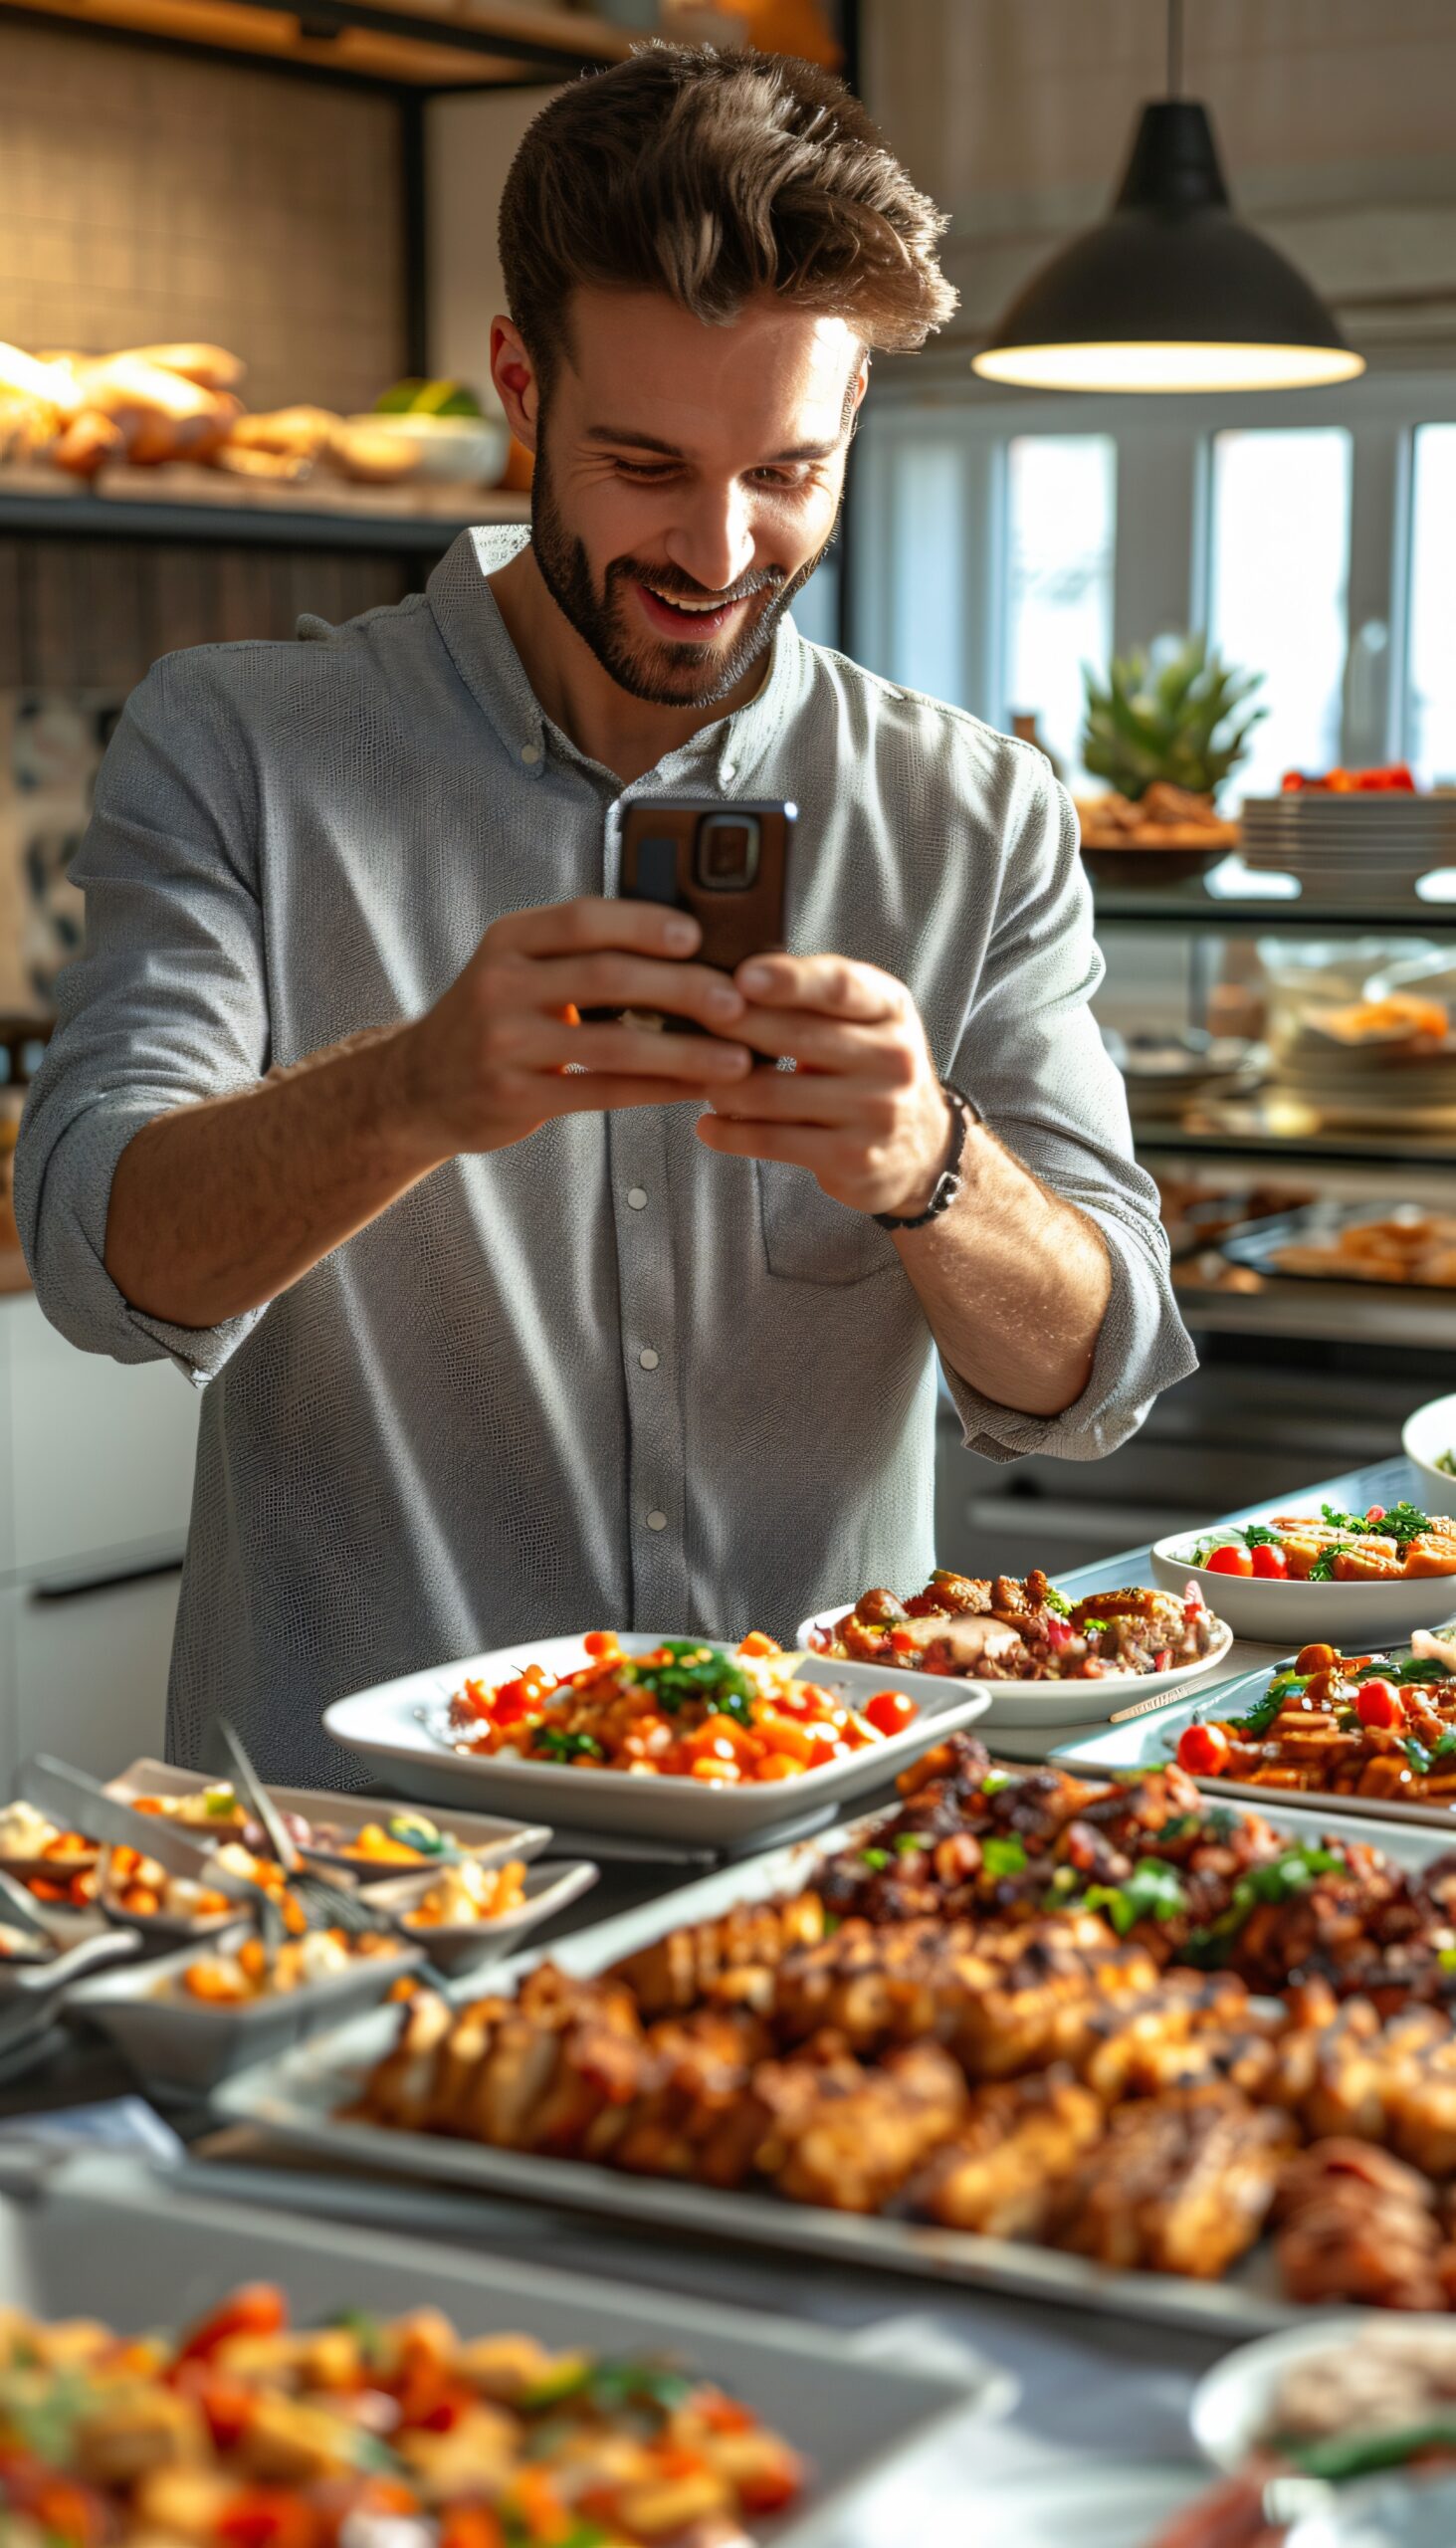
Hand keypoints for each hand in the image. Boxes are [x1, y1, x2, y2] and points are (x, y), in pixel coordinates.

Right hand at [403, 897, 751, 1157]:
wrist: (417, 1086)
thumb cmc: (495, 1020)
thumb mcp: (518, 970)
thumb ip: (580, 955)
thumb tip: (687, 945)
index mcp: (510, 940)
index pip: (583, 919)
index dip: (643, 923)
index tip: (698, 934)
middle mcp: (500, 984)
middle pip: (606, 978)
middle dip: (680, 988)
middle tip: (736, 1000)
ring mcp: (503, 1043)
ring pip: (611, 1044)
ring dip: (682, 1052)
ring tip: (736, 1057)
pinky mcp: (513, 1096)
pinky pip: (599, 1091)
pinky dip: (655, 1090)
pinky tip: (694, 1088)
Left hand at [694, 953, 953, 1218]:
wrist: (922, 1149)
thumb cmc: (871, 1068)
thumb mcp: (867, 1020)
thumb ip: (816, 998)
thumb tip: (731, 980)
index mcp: (892, 1009)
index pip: (840, 987)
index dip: (789, 980)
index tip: (741, 976)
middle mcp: (893, 1058)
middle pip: (797, 1038)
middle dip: (735, 1027)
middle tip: (692, 1021)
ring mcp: (875, 1112)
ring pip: (774, 1093)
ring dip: (722, 1085)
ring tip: (697, 1077)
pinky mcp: (853, 1158)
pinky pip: (773, 1141)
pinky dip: (730, 1133)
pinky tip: (707, 1124)